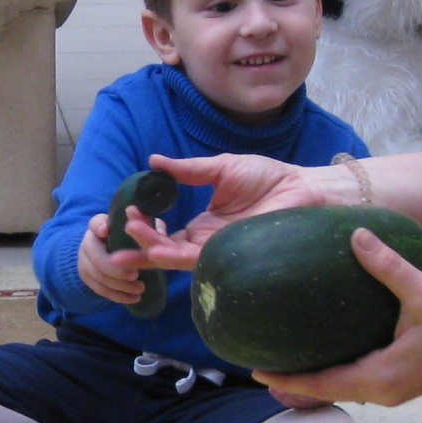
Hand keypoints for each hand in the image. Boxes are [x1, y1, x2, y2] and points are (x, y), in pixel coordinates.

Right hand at [75, 211, 150, 305]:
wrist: (106, 253)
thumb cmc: (126, 237)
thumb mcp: (135, 228)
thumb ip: (146, 226)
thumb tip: (160, 231)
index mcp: (99, 226)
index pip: (95, 223)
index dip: (99, 226)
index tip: (105, 230)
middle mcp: (88, 242)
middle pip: (97, 257)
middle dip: (116, 269)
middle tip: (135, 275)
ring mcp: (84, 262)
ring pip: (99, 276)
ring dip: (121, 285)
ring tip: (141, 289)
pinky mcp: (87, 278)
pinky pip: (101, 290)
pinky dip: (118, 296)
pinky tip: (134, 298)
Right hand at [130, 153, 331, 269]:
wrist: (301, 188)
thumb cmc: (268, 178)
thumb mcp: (221, 168)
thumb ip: (188, 170)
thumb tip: (154, 161)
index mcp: (203, 225)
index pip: (165, 234)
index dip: (144, 228)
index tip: (129, 213)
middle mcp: (206, 242)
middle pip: (163, 251)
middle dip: (138, 244)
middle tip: (120, 231)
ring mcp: (217, 251)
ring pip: (174, 259)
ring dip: (149, 249)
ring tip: (130, 236)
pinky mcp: (229, 255)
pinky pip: (195, 261)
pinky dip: (172, 256)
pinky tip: (156, 249)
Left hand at [253, 227, 421, 407]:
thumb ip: (389, 267)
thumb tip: (356, 236)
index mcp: (381, 377)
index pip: (323, 384)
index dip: (288, 379)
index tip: (256, 369)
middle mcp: (381, 391)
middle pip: (326, 390)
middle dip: (293, 379)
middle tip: (260, 361)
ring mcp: (390, 390)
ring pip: (341, 388)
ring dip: (313, 378)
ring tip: (284, 358)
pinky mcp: (398, 384)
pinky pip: (356, 382)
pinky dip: (334, 372)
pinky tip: (323, 352)